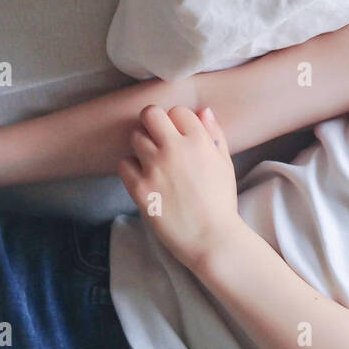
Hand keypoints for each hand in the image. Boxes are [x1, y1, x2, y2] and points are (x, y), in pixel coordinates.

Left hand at [118, 104, 242, 270]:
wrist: (211, 238)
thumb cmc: (221, 202)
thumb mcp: (225, 164)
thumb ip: (214, 134)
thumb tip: (204, 111)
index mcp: (199, 141)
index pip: (177, 111)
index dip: (177, 122)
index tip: (178, 135)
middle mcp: (175, 149)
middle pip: (150, 114)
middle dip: (152, 122)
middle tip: (157, 138)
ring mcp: (155, 168)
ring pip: (135, 137)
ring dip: (142, 146)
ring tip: (152, 162)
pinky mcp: (140, 188)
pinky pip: (124, 164)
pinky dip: (131, 168)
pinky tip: (144, 178)